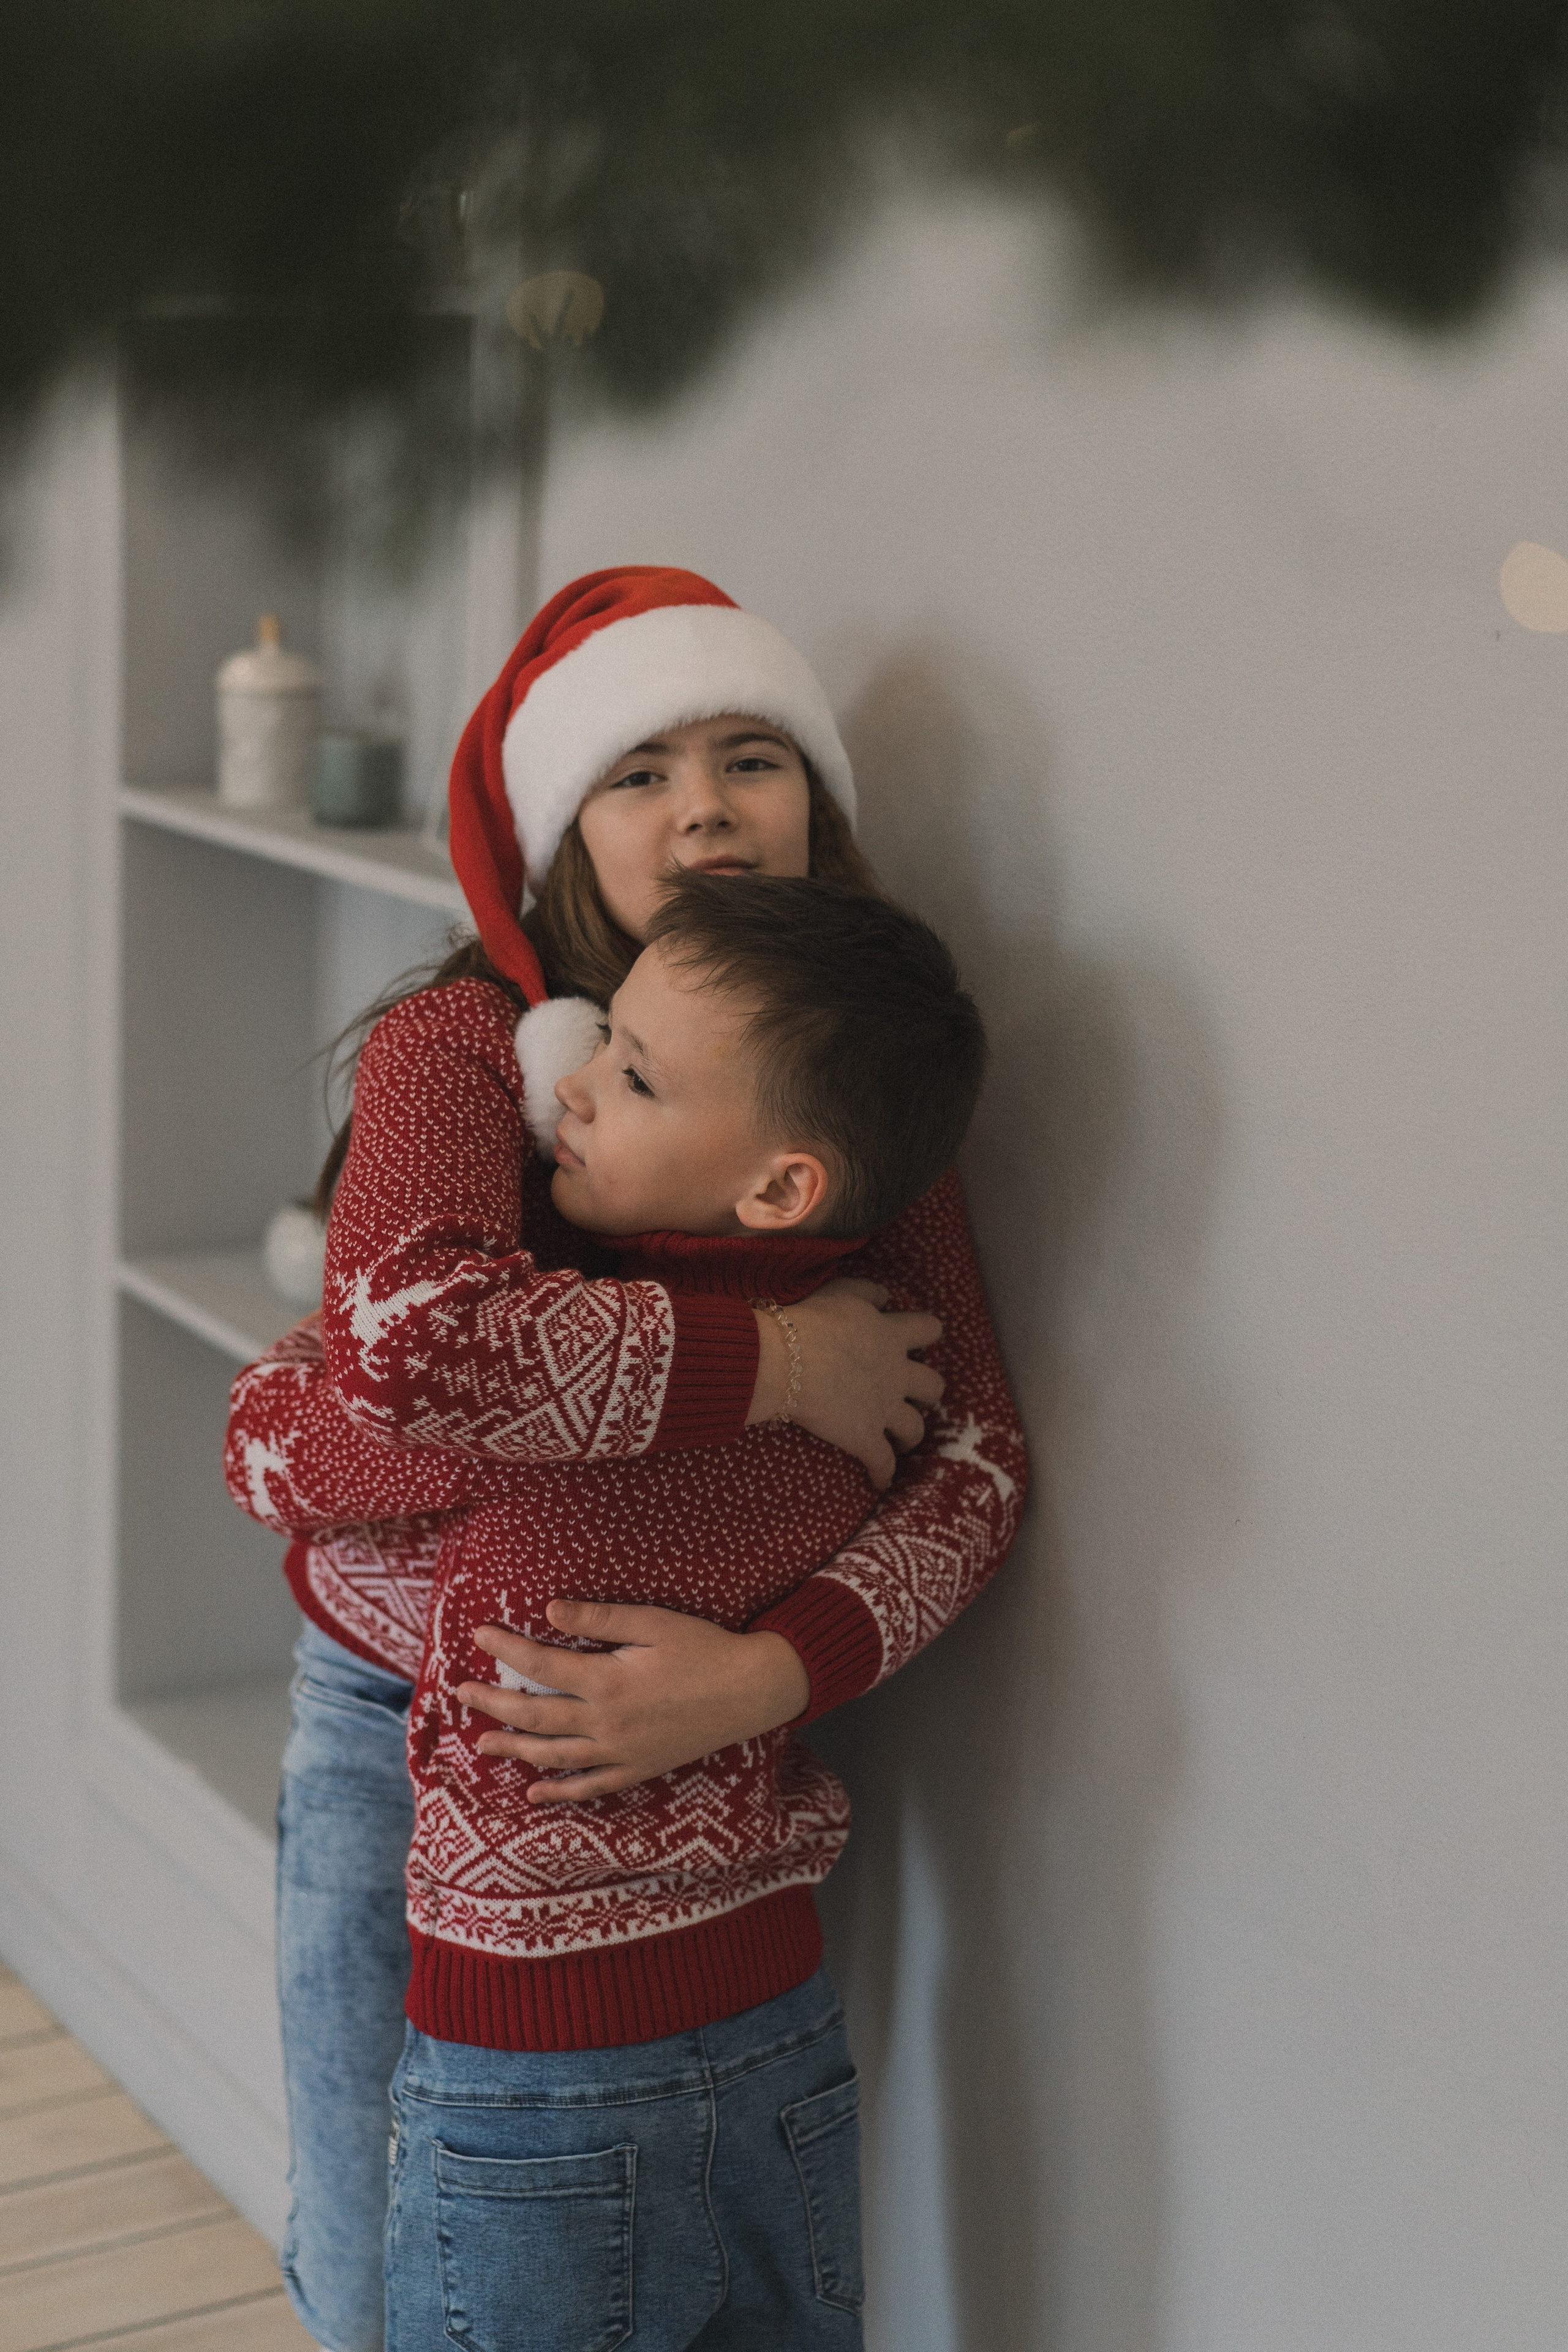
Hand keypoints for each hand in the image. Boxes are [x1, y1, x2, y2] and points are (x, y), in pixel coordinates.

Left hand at [455, 1601, 812, 1803]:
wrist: (751, 1691)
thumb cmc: (704, 1648)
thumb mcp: (652, 1622)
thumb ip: (599, 1617)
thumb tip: (549, 1610)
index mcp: (607, 1682)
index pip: (541, 1665)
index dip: (505, 1650)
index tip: (480, 1635)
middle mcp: (607, 1723)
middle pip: (535, 1716)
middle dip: (494, 1703)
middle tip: (462, 1691)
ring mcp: (621, 1752)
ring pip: (553, 1755)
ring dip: (514, 1748)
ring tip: (482, 1741)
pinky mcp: (638, 1768)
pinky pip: (590, 1787)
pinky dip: (560, 1793)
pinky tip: (534, 1793)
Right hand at [748, 1277, 943, 1487]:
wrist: (786, 1359)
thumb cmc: (807, 1320)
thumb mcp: (841, 1291)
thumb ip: (867, 1292)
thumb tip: (886, 1296)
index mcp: (891, 1335)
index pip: (928, 1328)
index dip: (928, 1333)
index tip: (920, 1339)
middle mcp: (895, 1374)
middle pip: (933, 1385)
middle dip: (929, 1391)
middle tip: (915, 1395)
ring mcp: (883, 1409)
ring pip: (915, 1428)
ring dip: (911, 1435)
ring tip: (904, 1440)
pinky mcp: (864, 1438)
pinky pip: (882, 1464)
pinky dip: (883, 1474)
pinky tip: (880, 1482)